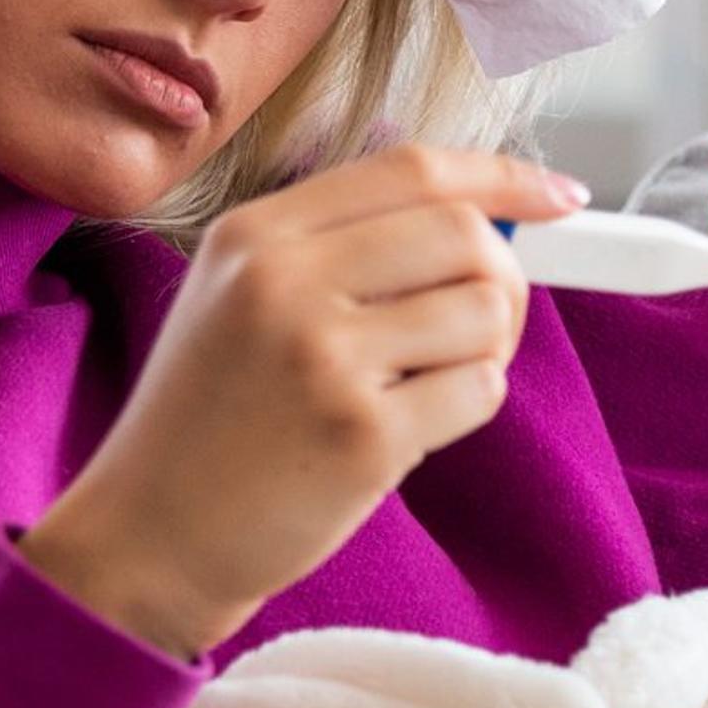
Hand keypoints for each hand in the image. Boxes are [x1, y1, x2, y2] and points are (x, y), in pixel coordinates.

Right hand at [21, 145, 590, 659]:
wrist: (148, 538)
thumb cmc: (210, 420)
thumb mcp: (237, 298)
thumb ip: (340, 247)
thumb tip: (488, 218)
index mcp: (255, 234)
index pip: (411, 169)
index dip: (502, 177)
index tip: (559, 196)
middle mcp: (284, 281)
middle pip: (464, 234)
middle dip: (504, 278)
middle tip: (483, 325)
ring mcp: (323, 357)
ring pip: (485, 311)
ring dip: (484, 352)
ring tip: (424, 386)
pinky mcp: (361, 434)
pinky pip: (478, 392)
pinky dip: (464, 409)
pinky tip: (404, 432)